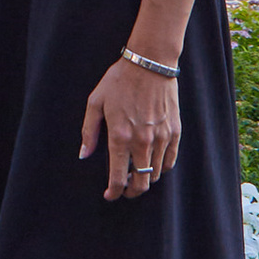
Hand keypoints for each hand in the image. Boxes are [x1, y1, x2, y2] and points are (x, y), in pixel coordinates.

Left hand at [81, 53, 180, 200]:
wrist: (150, 64)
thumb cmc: (120, 81)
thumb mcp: (96, 102)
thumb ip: (89, 131)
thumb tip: (84, 155)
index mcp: (120, 136)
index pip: (118, 177)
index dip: (114, 192)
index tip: (110, 195)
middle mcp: (142, 141)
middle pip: (141, 183)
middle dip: (131, 191)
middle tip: (124, 188)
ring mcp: (161, 138)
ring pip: (156, 174)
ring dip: (146, 179)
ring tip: (137, 174)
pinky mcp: (175, 132)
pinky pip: (170, 160)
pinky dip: (162, 167)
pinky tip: (153, 163)